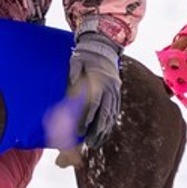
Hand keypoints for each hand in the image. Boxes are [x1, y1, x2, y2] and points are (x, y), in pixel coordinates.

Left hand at [66, 31, 121, 148]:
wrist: (103, 44)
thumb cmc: (86, 54)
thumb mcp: (77, 62)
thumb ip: (74, 76)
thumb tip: (70, 91)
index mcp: (99, 80)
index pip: (93, 103)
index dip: (87, 118)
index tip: (81, 130)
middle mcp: (110, 87)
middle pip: (105, 112)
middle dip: (97, 129)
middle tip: (89, 143)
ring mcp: (115, 90)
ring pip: (111, 114)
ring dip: (104, 129)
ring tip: (96, 142)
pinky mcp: (116, 92)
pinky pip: (115, 110)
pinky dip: (110, 123)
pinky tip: (105, 132)